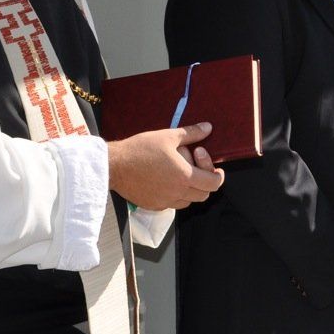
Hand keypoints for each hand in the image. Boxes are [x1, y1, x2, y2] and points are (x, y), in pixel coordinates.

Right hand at [107, 122, 224, 209]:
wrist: (114, 166)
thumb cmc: (139, 150)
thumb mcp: (167, 137)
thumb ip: (191, 134)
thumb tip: (207, 128)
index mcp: (184, 177)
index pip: (213, 184)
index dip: (218, 176)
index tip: (216, 169)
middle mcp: (177, 193)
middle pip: (204, 195)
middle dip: (206, 182)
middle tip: (198, 168)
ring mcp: (165, 202)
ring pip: (188, 201)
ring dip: (191, 190)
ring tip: (183, 174)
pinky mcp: (153, 205)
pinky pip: (172, 204)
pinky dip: (176, 195)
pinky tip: (168, 181)